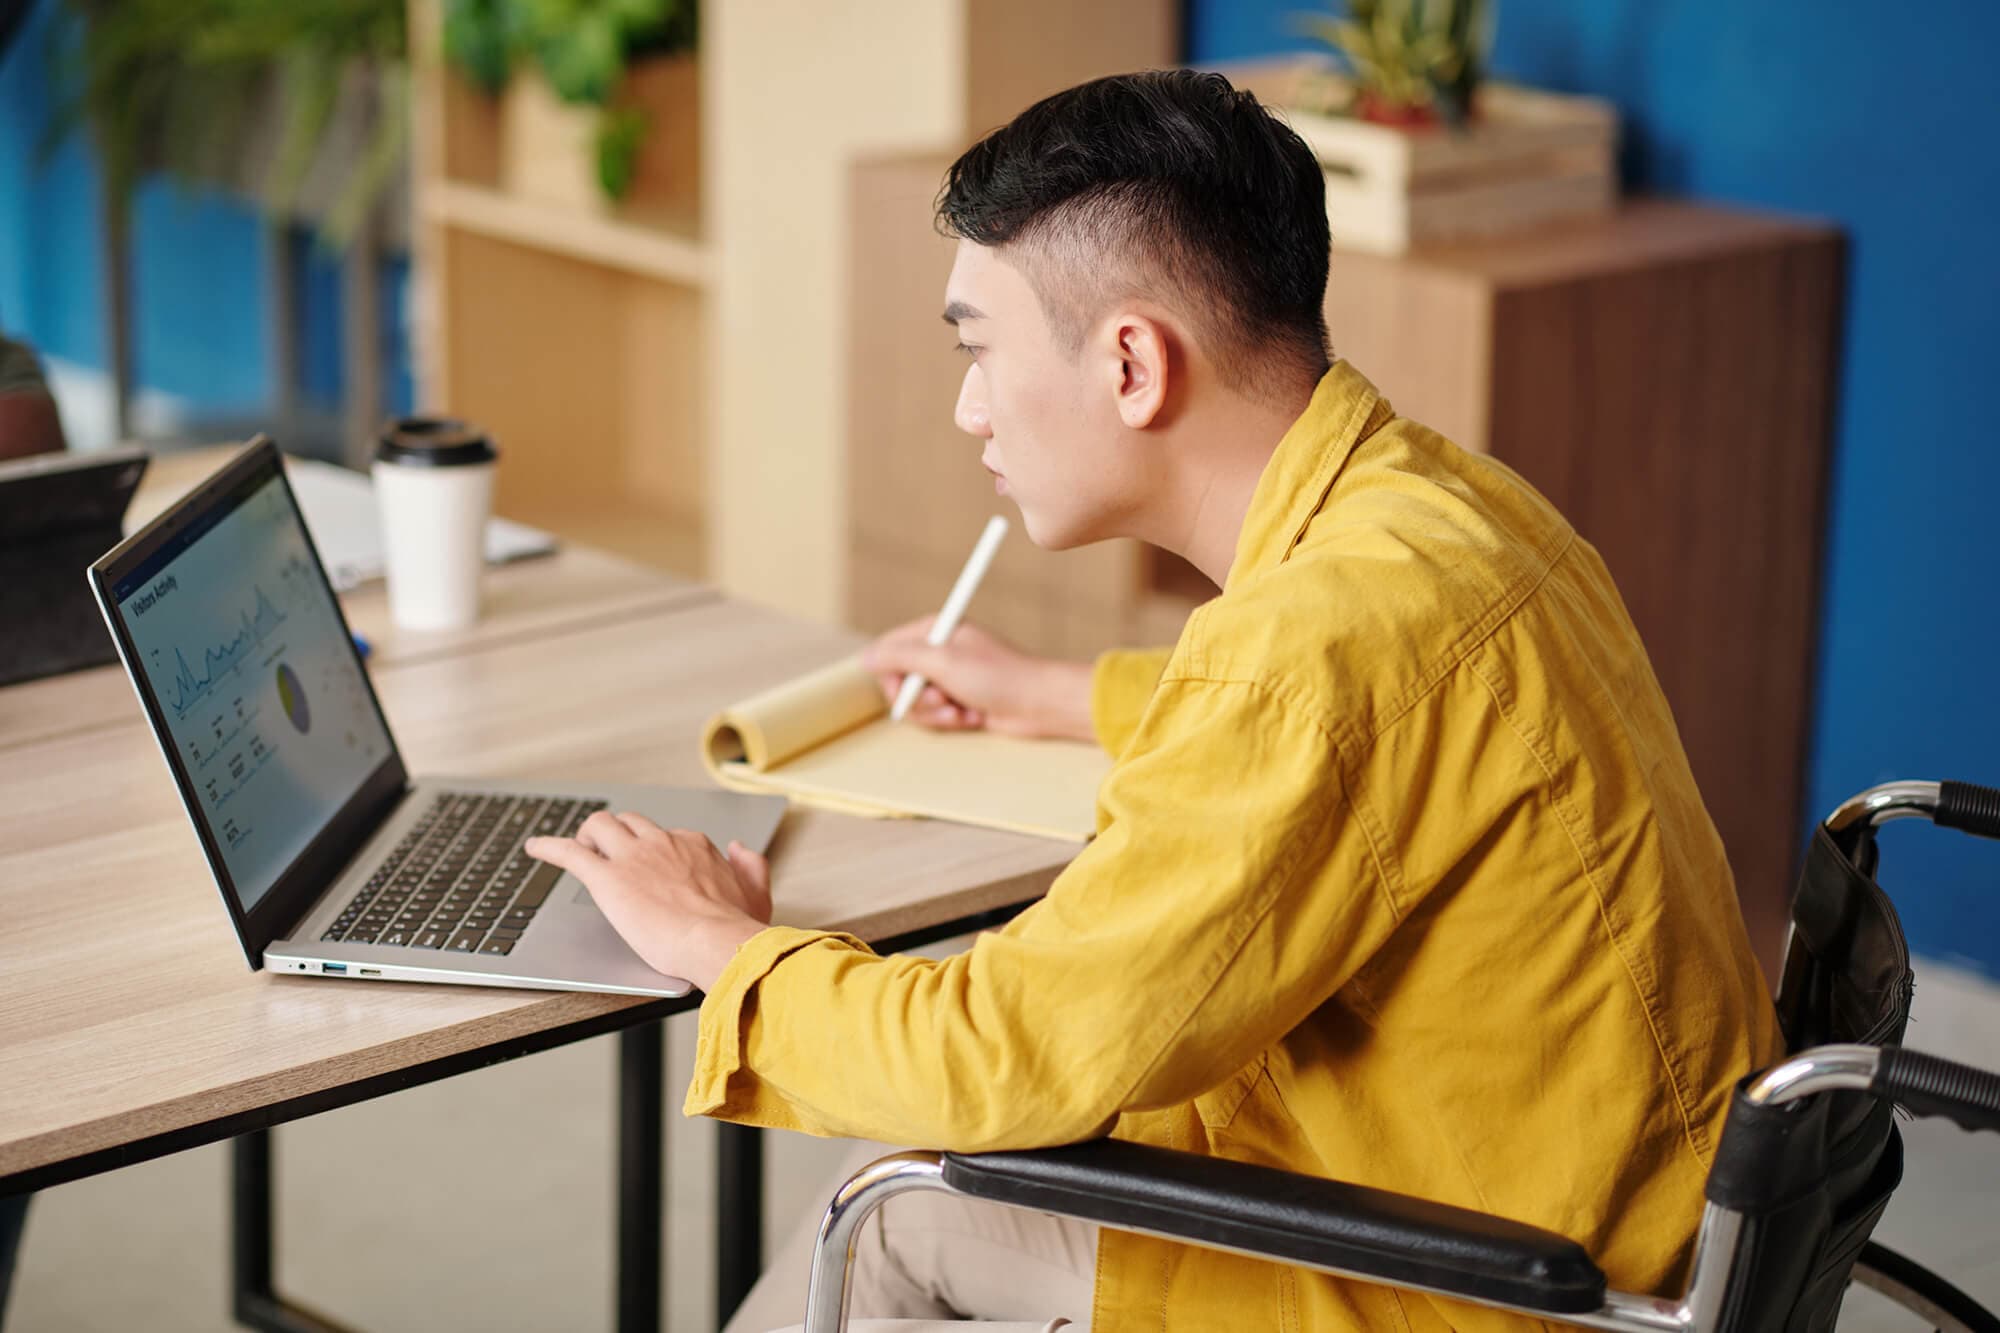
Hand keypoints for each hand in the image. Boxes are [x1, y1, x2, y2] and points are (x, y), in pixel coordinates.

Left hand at [525, 811, 771, 990]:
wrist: (716, 941)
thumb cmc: (736, 928)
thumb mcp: (757, 894)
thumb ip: (751, 867)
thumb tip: (741, 848)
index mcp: (693, 846)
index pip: (665, 836)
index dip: (651, 849)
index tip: (647, 865)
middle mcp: (662, 843)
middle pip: (628, 822)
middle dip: (614, 832)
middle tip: (604, 849)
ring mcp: (633, 858)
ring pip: (599, 826)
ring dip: (585, 835)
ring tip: (576, 848)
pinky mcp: (608, 879)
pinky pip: (570, 853)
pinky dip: (549, 848)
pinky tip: (535, 848)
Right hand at [861, 617, 1094, 741]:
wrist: (1039, 704)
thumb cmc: (998, 676)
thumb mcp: (943, 662)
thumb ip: (900, 658)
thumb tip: (864, 657)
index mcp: (936, 630)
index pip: (889, 648)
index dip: (891, 673)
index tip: (903, 688)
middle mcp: (940, 651)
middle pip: (899, 680)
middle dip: (918, 699)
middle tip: (942, 700)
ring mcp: (950, 677)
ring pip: (916, 703)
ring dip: (936, 714)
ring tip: (961, 712)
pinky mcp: (959, 700)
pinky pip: (936, 715)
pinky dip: (951, 720)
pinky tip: (973, 718)